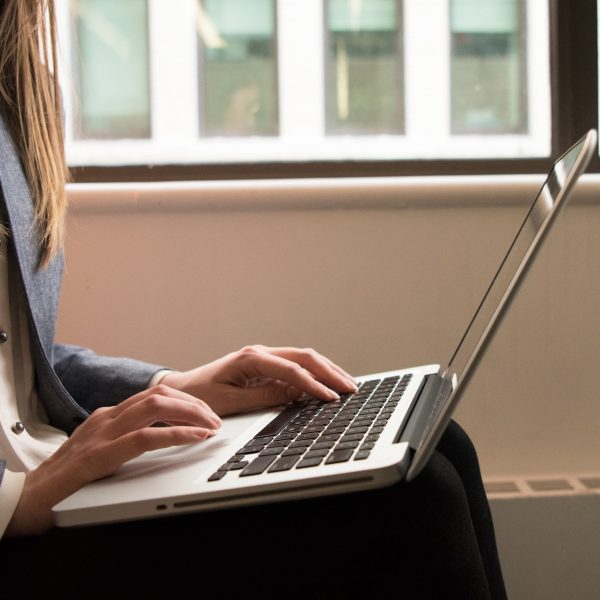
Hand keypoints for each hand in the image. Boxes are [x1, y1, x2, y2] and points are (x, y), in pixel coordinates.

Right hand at [6, 385, 220, 536]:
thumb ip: (127, 438)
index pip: (155, 393)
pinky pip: (146, 437)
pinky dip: (177, 434)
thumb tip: (162, 435)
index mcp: (110, 415)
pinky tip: (195, 438)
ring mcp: (103, 433)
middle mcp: (108, 417)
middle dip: (194, 403)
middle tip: (215, 419)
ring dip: (190, 413)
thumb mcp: (103, 449)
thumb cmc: (68, 477)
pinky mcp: (101, 455)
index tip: (206, 412)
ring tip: (211, 426)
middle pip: (160, 393)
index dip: (186, 400)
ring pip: (156, 406)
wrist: (29, 498)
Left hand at [160, 345, 357, 416]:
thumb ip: (264, 397)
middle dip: (329, 372)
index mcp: (251, 358)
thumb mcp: (230, 402)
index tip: (330, 398)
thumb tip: (294, 395)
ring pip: (303, 358)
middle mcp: (260, 353)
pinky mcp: (265, 366)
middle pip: (304, 357)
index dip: (314, 384)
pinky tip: (327, 383)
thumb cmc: (200, 395)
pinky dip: (315, 374)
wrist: (182, 389)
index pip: (291, 369)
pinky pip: (295, 367)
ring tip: (347, 384)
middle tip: (350, 388)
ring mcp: (264, 358)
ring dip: (326, 370)